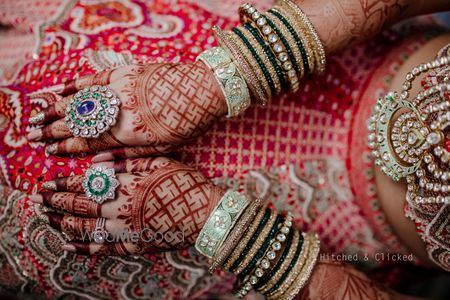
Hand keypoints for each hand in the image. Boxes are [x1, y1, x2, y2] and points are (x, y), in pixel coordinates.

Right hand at [27, 62, 226, 160]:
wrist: (204, 90)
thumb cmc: (187, 124)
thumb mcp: (161, 148)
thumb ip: (127, 155)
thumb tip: (97, 162)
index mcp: (128, 134)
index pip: (89, 142)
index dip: (67, 147)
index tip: (49, 150)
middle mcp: (118, 112)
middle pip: (78, 123)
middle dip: (53, 130)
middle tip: (33, 136)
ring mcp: (119, 90)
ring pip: (80, 102)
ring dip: (55, 110)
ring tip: (37, 117)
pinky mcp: (125, 73)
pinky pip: (93, 79)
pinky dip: (75, 85)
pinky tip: (59, 91)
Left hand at [29, 157, 223, 254]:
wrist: (206, 214)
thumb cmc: (184, 183)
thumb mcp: (159, 161)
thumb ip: (126, 160)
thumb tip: (95, 161)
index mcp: (126, 183)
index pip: (86, 183)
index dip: (65, 182)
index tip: (48, 181)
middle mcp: (121, 207)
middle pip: (80, 205)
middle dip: (56, 200)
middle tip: (39, 197)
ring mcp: (125, 229)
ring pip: (85, 228)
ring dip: (62, 222)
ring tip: (47, 217)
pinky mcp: (133, 245)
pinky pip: (103, 249)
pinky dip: (83, 248)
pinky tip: (68, 246)